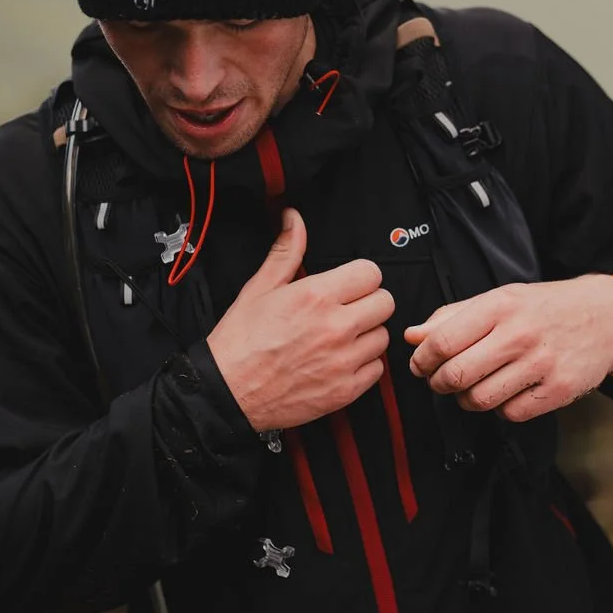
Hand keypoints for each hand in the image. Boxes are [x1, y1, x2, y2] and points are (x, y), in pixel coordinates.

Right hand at [207, 208, 394, 430]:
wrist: (228, 392)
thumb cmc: (241, 342)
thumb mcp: (259, 289)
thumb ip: (286, 251)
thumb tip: (294, 220)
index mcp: (316, 296)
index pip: (371, 273)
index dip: (359, 277)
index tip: (349, 285)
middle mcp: (335, 327)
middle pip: (385, 302)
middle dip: (368, 303)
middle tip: (347, 310)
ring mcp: (343, 360)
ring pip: (383, 336)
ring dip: (367, 335)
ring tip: (341, 338)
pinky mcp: (346, 390)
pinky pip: (377, 369)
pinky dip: (363, 366)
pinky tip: (340, 361)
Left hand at [404, 275, 612, 423]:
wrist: (607, 318)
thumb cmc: (545, 308)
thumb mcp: (501, 299)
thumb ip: (454, 317)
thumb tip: (413, 336)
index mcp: (500, 306)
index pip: (442, 342)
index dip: (422, 360)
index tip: (421, 366)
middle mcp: (520, 334)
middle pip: (457, 375)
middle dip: (440, 383)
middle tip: (443, 381)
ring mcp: (541, 364)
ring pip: (480, 400)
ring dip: (467, 399)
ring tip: (474, 387)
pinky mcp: (559, 390)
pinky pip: (510, 414)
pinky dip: (501, 409)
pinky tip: (508, 391)